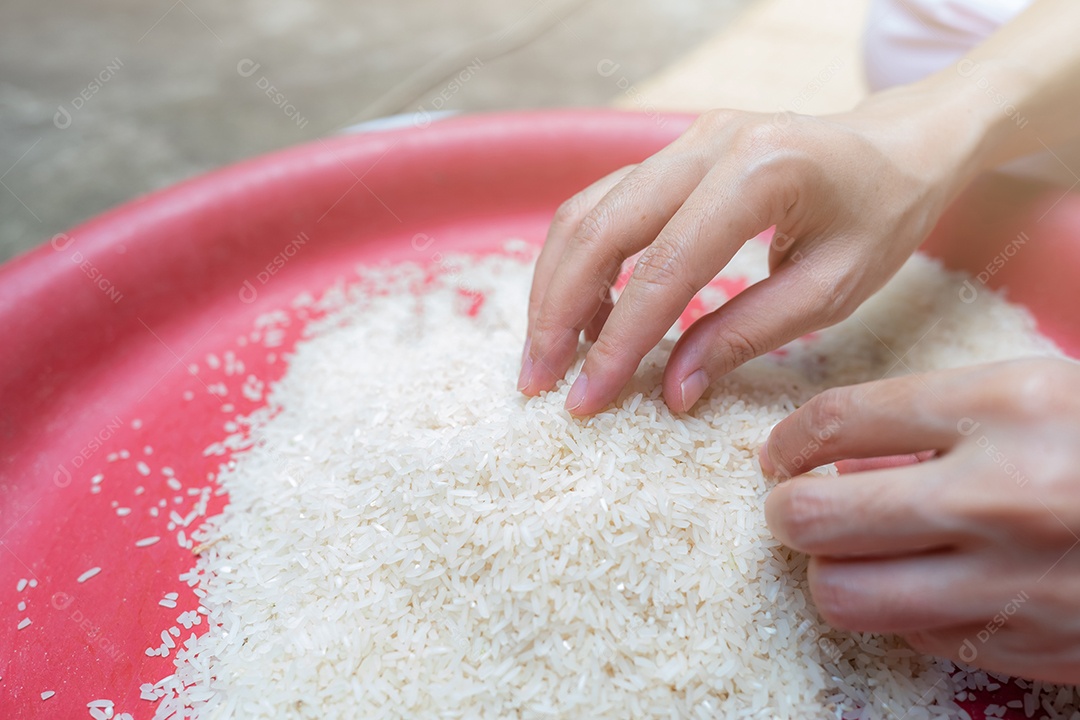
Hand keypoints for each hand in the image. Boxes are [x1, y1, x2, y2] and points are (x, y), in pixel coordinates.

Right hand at [519, 91, 986, 415]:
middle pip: (601, 229)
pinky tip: (584, 314)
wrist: (899, 144)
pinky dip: (582, 261)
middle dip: (557, 312)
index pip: (665, 267)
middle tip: (538, 380)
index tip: (584, 399)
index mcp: (762, 171)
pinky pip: (606, 203)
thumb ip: (746, 336)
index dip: (618, 342)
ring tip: (550, 353)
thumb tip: (672, 391)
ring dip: (556, 285)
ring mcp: (685, 139)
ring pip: (588, 211)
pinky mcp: (673, 151)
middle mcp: (710, 141)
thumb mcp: (831, 290)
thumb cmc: (880, 217)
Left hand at [762, 357, 1079, 683]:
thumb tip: (832, 452)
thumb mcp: (1037, 394)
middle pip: (813, 517)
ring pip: (843, 595)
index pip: (838, 422)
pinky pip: (913, 636)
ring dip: (831, 571)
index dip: (788, 442)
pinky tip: (929, 583)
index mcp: (1006, 405)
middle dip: (787, 511)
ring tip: (852, 551)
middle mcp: (1002, 495)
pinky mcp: (1031, 646)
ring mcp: (1015, 581)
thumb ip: (938, 417)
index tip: (780, 454)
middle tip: (797, 506)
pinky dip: (902, 611)